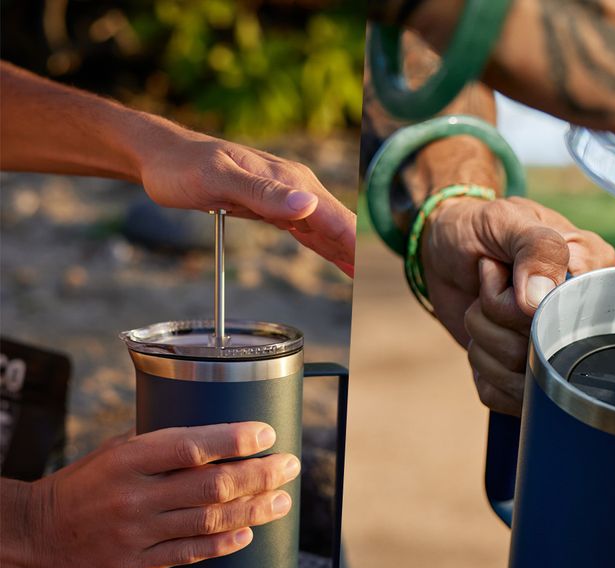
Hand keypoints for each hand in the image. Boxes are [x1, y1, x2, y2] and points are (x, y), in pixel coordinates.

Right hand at [5, 422, 296, 567]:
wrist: (35, 532)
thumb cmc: (85, 484)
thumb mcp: (116, 451)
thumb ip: (161, 445)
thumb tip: (219, 435)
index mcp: (130, 459)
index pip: (191, 445)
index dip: (234, 439)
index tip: (267, 433)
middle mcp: (135, 496)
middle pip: (212, 485)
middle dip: (260, 475)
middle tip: (289, 466)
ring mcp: (136, 533)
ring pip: (209, 521)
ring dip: (253, 510)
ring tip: (282, 501)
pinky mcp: (136, 565)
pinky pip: (190, 554)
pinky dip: (223, 544)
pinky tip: (248, 534)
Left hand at [136, 126, 355, 275]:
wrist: (162, 155)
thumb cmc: (183, 167)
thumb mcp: (218, 179)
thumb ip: (264, 193)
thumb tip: (307, 205)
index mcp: (289, 181)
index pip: (332, 216)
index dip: (351, 244)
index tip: (367, 270)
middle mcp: (295, 187)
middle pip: (336, 224)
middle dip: (355, 251)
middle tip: (372, 285)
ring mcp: (286, 197)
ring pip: (325, 228)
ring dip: (345, 251)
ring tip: (363, 277)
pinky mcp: (273, 207)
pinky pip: (307, 230)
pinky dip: (326, 246)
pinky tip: (338, 259)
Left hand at [422, 197, 614, 414]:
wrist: (443, 248)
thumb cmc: (480, 228)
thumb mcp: (507, 220)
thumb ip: (535, 248)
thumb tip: (540, 301)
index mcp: (593, 273)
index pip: (574, 315)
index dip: (529, 307)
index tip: (504, 274)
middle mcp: (583, 317)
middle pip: (544, 352)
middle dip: (497, 317)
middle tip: (488, 281)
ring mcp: (556, 351)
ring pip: (521, 379)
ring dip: (483, 338)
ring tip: (482, 303)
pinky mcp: (527, 377)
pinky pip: (504, 396)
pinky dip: (481, 366)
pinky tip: (483, 335)